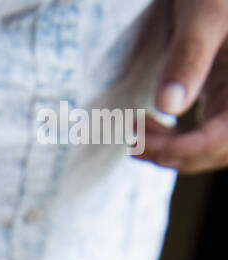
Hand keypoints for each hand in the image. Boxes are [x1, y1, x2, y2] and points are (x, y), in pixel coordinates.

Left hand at [136, 0, 227, 170]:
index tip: (145, 146)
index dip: (188, 150)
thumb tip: (169, 106)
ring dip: (171, 151)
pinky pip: (203, 133)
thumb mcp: (205, 13)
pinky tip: (151, 127)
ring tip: (135, 133)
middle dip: (173, 153)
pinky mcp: (222, 98)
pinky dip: (175, 140)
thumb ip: (189, 56)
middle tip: (132, 138)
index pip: (225, 137)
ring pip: (208, 147)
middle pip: (217, 149)